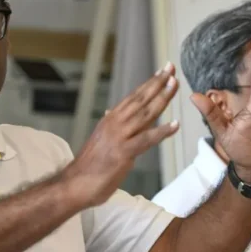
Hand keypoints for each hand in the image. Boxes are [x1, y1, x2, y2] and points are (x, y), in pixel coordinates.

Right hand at [64, 62, 179, 206]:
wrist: (76, 183)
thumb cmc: (90, 165)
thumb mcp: (101, 138)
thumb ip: (110, 125)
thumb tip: (111, 111)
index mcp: (111, 119)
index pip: (133, 97)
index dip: (149, 83)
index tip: (163, 71)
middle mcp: (114, 123)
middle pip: (140, 100)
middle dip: (157, 83)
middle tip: (171, 68)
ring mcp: (119, 137)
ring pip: (144, 114)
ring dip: (161, 99)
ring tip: (174, 85)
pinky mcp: (123, 153)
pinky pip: (146, 139)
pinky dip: (162, 131)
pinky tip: (175, 125)